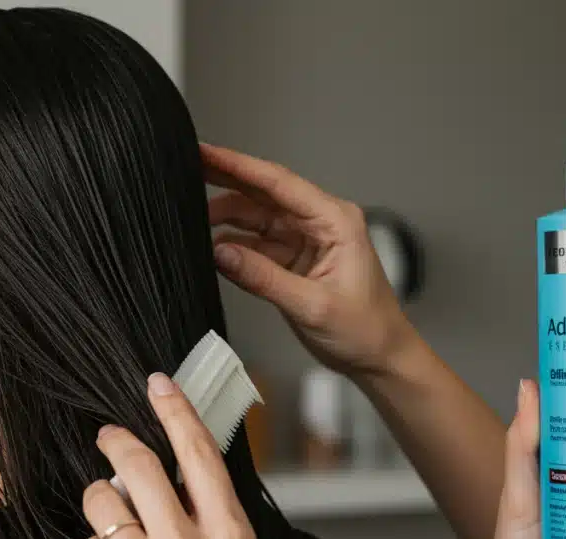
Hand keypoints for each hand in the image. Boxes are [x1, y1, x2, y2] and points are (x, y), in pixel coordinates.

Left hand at [78, 373, 277, 538]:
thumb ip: (213, 525)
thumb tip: (178, 485)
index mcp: (230, 537)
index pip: (198, 454)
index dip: (175, 411)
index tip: (158, 384)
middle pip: (138, 466)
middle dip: (116, 442)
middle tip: (108, 437)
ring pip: (102, 503)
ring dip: (102, 501)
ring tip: (113, 521)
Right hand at [202, 143, 417, 378]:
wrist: (380, 358)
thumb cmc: (365, 330)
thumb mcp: (313, 306)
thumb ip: (264, 278)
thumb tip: (220, 253)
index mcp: (335, 220)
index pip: (279, 183)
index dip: (239, 165)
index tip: (205, 153)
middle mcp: (319, 222)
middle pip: (264, 192)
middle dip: (226, 179)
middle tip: (185, 167)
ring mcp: (305, 240)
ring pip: (256, 216)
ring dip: (225, 216)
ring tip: (188, 217)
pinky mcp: (293, 259)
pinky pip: (256, 243)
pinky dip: (233, 244)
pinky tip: (209, 246)